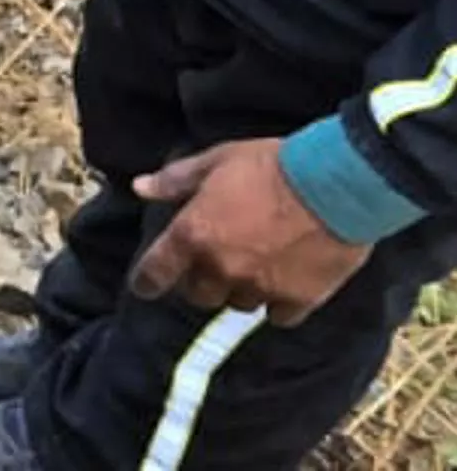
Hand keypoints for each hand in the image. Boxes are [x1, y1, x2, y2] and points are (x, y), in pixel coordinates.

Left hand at [134, 139, 372, 322]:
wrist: (337, 185)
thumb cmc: (270, 165)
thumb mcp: (216, 161)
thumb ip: (175, 180)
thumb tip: (140, 188)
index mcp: (193, 235)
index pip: (155, 272)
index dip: (146, 282)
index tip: (145, 286)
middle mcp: (222, 268)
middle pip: (198, 294)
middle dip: (200, 281)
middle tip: (213, 263)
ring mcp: (261, 288)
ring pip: (238, 304)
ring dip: (239, 290)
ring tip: (252, 269)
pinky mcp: (299, 300)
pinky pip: (279, 316)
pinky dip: (278, 305)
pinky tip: (284, 287)